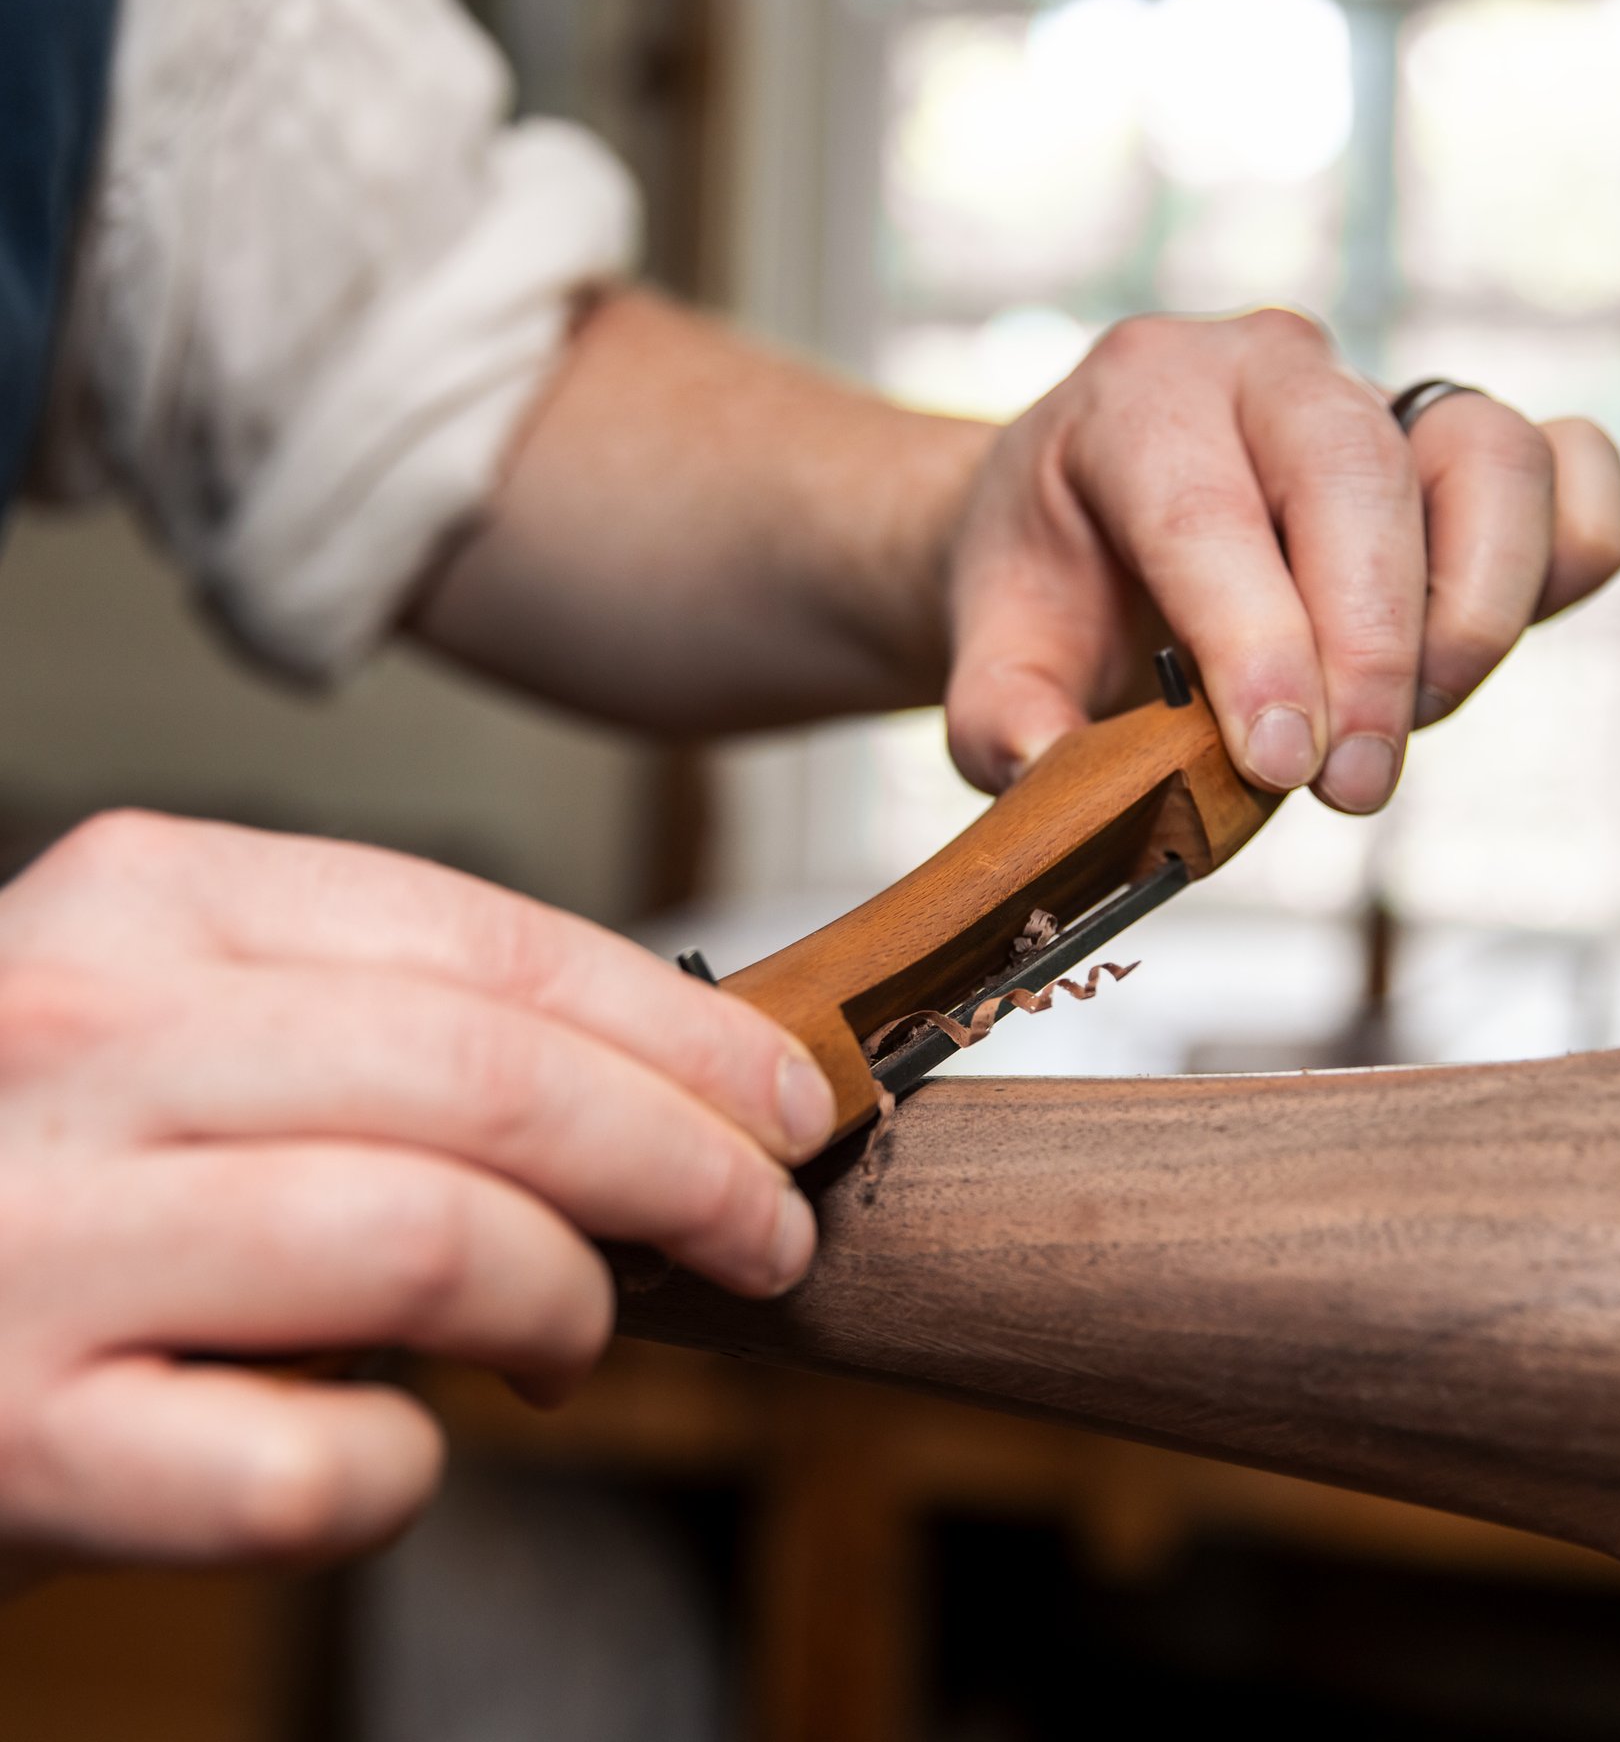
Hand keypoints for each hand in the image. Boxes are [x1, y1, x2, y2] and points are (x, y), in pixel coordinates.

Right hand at [0, 812, 834, 1575]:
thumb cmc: (41, 1169)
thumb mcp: (187, 1030)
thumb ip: (384, 1032)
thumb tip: (658, 1098)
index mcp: (149, 901)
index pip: (490, 939)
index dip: (680, 1028)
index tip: (786, 1096)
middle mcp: (82, 1035)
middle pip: (491, 1079)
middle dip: (688, 1161)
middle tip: (768, 1228)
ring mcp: (31, 1238)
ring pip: (429, 1241)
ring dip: (570, 1300)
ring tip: (581, 1334)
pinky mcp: (10, 1442)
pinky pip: (312, 1468)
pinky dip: (406, 1473)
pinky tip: (398, 1450)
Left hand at [943, 310, 1619, 806]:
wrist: (1084, 522)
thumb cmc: (1049, 587)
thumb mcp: (992, 656)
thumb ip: (1003, 724)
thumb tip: (1057, 785)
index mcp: (1136, 400)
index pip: (1206, 516)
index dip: (1254, 646)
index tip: (1279, 763)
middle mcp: (1266, 371)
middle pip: (1355, 475)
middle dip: (1367, 650)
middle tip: (1347, 786)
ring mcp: (1378, 390)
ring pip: (1487, 455)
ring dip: (1473, 608)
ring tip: (1410, 720)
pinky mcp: (1460, 441)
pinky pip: (1567, 467)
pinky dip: (1565, 555)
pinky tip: (1483, 646)